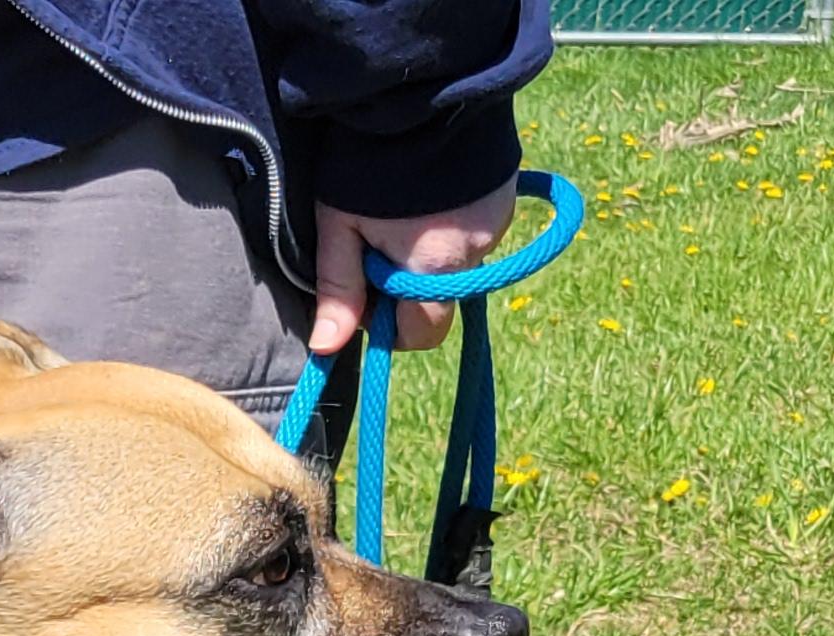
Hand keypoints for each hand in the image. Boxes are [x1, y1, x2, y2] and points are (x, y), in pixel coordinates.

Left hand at [310, 181, 519, 354]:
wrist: (421, 89)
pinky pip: (475, 227)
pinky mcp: (506, 193)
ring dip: (432, 251)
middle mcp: (477, 251)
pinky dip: (452, 222)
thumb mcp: (340, 227)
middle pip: (442, 296)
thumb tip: (327, 349)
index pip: (423, 333)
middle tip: (380, 247)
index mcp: (435, 269)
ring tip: (403, 209)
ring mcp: (498, 221)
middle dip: (411, 286)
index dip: (392, 329)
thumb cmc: (369, 163)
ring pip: (459, 261)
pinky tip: (430, 191)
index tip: (368, 301)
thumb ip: (338, 290)